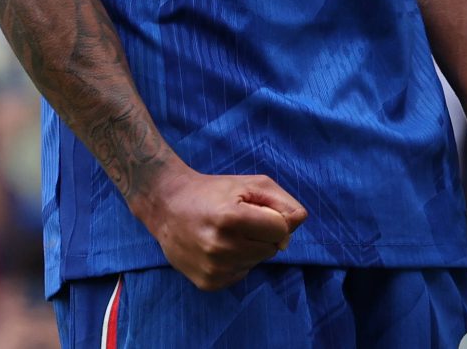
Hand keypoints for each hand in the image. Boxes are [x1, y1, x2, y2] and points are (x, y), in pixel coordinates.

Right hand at [132, 166, 307, 290]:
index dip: (274, 218)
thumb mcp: (249, 184)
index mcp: (231, 218)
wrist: (167, 206)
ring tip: (226, 234)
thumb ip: (282, 200)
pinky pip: (241, 274)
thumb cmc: (213, 192)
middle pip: (272, 248)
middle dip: (263, 234)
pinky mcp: (208, 283)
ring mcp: (213, 268)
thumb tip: (298, 222)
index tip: (257, 210)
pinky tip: (218, 248)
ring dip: (250, 249)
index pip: (281, 230)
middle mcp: (221, 247)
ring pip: (257, 262)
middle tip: (239, 221)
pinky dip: (236, 262)